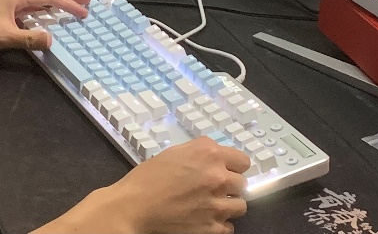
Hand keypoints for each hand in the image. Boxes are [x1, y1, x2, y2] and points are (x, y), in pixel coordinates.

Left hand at [0, 0, 89, 52]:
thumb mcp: (4, 37)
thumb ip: (29, 39)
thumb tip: (52, 40)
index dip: (69, 4)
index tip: (85, 13)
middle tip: (87, 1)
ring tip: (74, 4)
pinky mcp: (6, 5)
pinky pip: (32, 2)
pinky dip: (46, 5)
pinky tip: (50, 12)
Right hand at [103, 138, 249, 232]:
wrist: (134, 206)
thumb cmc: (149, 177)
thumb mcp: (175, 152)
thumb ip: (200, 151)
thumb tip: (216, 155)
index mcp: (210, 155)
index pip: (244, 161)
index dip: (233, 166)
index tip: (225, 170)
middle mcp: (219, 178)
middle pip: (242, 184)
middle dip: (229, 186)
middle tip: (212, 189)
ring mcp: (217, 205)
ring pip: (240, 206)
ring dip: (228, 205)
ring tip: (211, 205)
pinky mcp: (212, 227)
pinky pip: (229, 226)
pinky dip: (220, 224)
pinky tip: (205, 219)